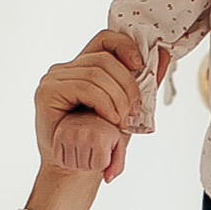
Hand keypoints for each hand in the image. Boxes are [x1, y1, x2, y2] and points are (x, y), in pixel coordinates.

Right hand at [34, 29, 145, 183]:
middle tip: (134, 111)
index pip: (105, 39)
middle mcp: (66, 68)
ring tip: (121, 120)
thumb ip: (144, 81)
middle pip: (104, 58)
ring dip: (117, 98)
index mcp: (85, 67)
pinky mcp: (47, 92)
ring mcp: (54, 78)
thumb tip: (163, 53)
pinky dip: (104, 103)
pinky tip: (109, 119)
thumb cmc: (101, 141)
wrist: (79, 170)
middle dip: (127, 84)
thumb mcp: (129, 106)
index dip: (126, 46)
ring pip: (96, 73)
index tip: (140, 65)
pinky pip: (84, 86)